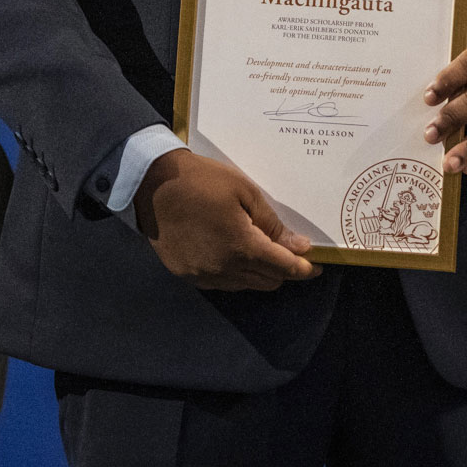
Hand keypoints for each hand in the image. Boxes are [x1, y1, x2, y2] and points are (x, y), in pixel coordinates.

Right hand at [133, 149, 319, 290]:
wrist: (151, 184)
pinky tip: (232, 254)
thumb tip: (298, 247)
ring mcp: (202, 276)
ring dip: (259, 273)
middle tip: (289, 253)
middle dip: (283, 270)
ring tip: (261, 251)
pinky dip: (234, 274)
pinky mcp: (186, 275)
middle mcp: (223, 270)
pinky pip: (221, 283)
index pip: (283, 268)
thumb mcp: (244, 191)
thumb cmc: (201, 180)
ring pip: (245, 285)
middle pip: (267, 281)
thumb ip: (272, 223)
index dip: (303, 268)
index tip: (315, 265)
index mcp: (241, 247)